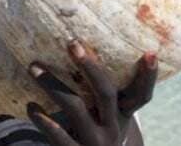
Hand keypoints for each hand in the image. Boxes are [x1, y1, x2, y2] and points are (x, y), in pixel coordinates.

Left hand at [26, 40, 157, 145]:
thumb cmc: (93, 129)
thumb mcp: (103, 114)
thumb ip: (96, 89)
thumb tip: (77, 44)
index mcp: (122, 114)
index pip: (141, 95)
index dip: (147, 76)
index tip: (150, 52)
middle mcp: (112, 128)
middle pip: (106, 93)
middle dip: (91, 67)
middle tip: (72, 44)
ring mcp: (94, 141)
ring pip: (76, 109)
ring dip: (52, 85)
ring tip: (33, 67)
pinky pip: (58, 135)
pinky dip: (43, 120)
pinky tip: (31, 106)